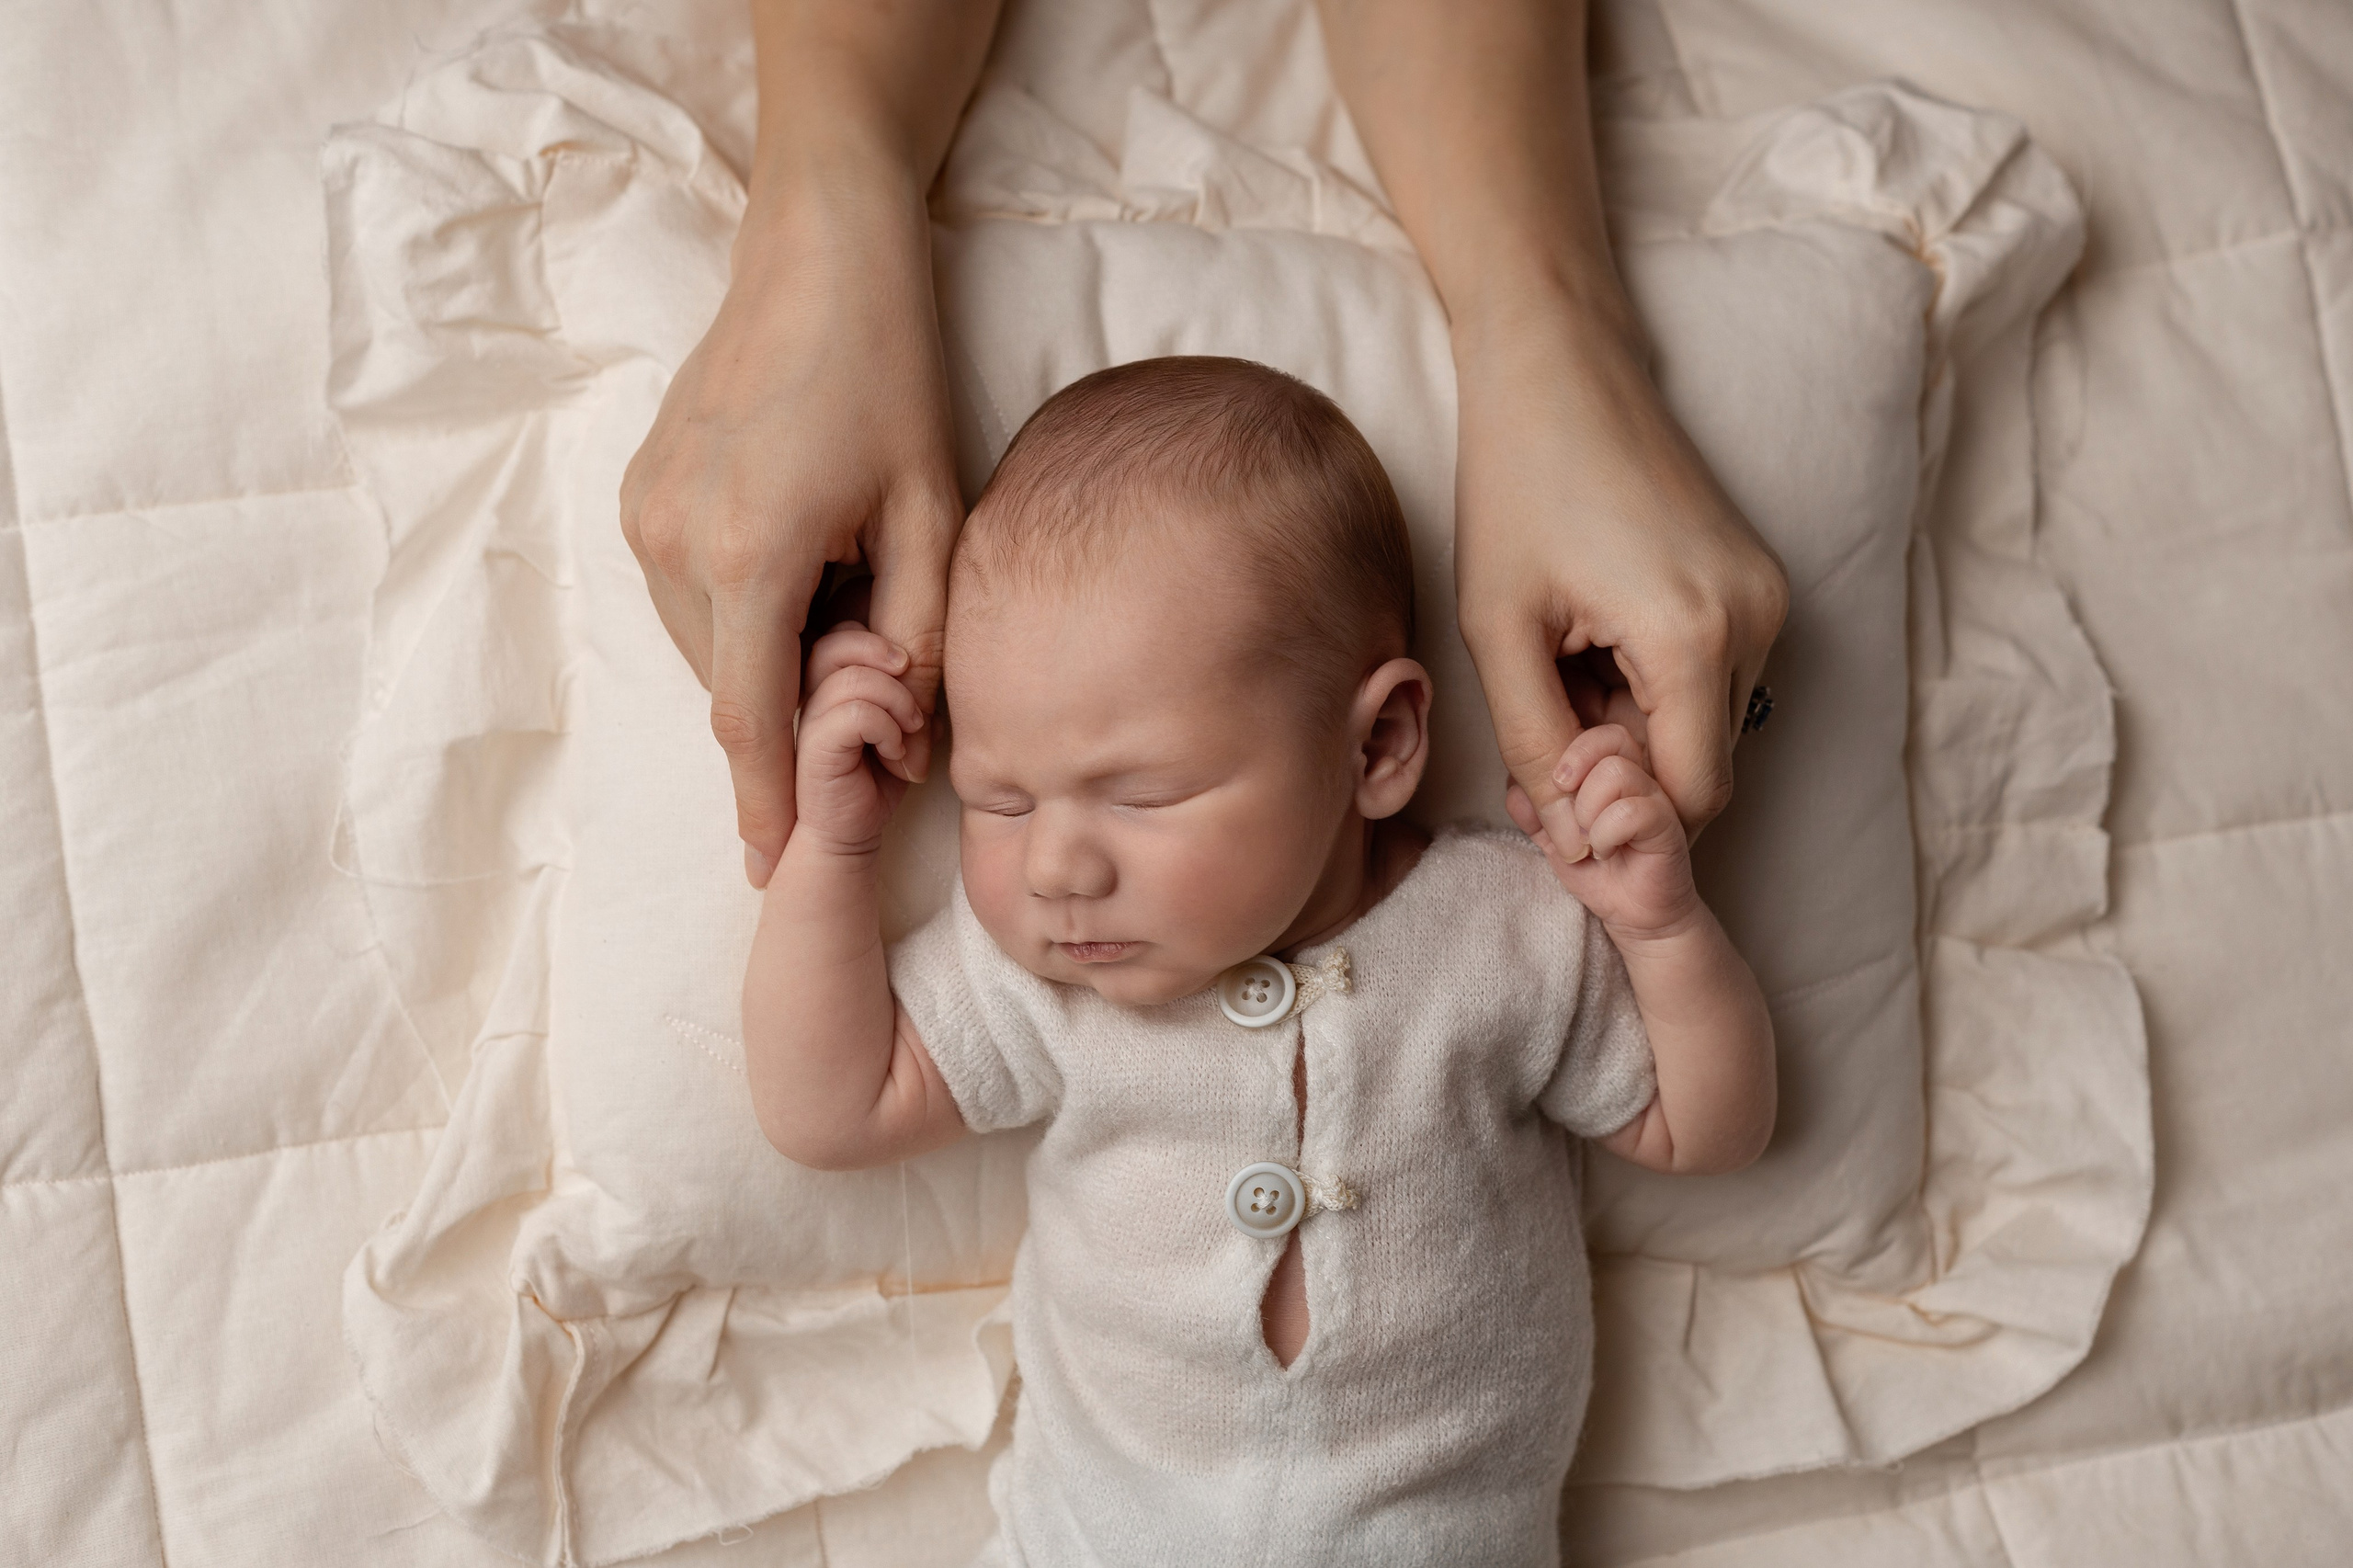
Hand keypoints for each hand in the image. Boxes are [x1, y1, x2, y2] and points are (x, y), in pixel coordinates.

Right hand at [617, 170, 960, 887]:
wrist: (817, 259)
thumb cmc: (888, 375)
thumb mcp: (933, 511)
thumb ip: (919, 633)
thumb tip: (906, 735)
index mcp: (750, 554)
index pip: (750, 720)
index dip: (766, 803)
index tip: (773, 872)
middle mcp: (675, 544)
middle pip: (731, 687)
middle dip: (791, 720)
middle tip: (870, 708)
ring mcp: (644, 518)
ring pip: (707, 646)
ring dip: (769, 660)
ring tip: (848, 607)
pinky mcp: (639, 497)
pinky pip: (690, 598)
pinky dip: (745, 615)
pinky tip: (806, 570)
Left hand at [1453, 311, 1788, 854]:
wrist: (1559, 371)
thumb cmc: (1516, 487)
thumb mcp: (1500, 632)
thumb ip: (1535, 745)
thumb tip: (1570, 838)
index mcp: (1694, 636)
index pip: (1691, 799)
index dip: (1620, 818)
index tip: (1547, 790)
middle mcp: (1756, 622)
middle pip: (1706, 769)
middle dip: (1624, 774)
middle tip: (1538, 727)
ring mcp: (1768, 600)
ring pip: (1711, 728)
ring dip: (1639, 731)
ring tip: (1563, 669)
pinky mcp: (1760, 583)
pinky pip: (1716, 680)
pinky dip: (1657, 689)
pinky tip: (1595, 643)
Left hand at [1506, 724, 1699, 941]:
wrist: (1636, 917)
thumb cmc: (1598, 872)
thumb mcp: (1551, 839)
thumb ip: (1532, 811)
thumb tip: (1514, 786)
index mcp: (1612, 767)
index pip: (1591, 726)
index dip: (1564, 751)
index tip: (1553, 786)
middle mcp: (1639, 773)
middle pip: (1609, 737)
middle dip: (1573, 773)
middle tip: (1568, 809)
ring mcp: (1657, 796)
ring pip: (1617, 771)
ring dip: (1588, 811)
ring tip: (1591, 839)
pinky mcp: (1668, 825)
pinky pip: (1631, 810)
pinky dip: (1605, 835)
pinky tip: (1607, 852)